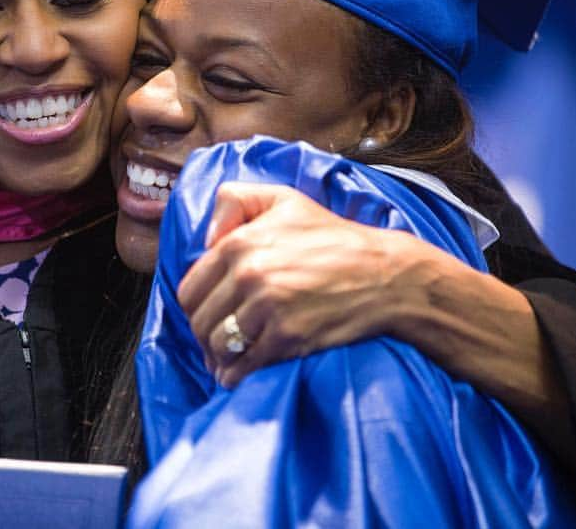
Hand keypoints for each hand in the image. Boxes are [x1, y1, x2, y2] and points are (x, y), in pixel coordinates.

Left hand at [179, 181, 414, 386]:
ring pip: (218, 345)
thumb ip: (234, 200)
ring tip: (226, 359)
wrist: (384, 275)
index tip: (207, 314)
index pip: (190, 289)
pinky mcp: (287, 338)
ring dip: (217, 358)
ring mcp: (267, 308)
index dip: (195, 306)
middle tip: (215, 341)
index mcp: (239, 243)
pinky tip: (237, 376)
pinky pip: (243, 366)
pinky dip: (234, 376)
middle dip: (204, 335)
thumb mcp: (283, 199)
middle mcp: (248, 275)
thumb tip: (206, 239)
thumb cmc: (333, 237)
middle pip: (199, 321)